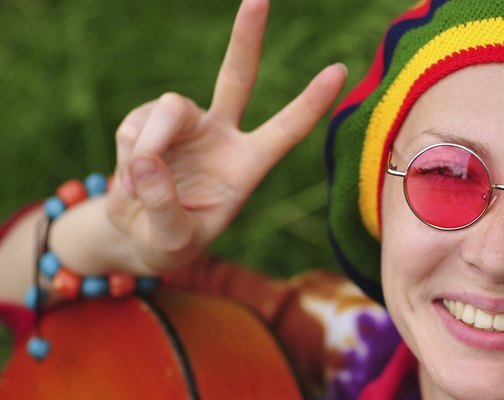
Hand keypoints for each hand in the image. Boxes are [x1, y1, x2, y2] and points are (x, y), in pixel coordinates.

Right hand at [105, 0, 346, 273]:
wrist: (137, 235)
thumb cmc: (171, 241)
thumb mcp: (174, 240)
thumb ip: (164, 206)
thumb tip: (145, 159)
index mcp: (248, 166)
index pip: (285, 130)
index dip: (310, 102)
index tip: (339, 70)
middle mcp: (222, 136)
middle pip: (236, 77)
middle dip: (246, 38)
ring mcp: (187, 125)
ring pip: (169, 108)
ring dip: (149, 142)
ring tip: (141, 181)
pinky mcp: (150, 121)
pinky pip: (135, 124)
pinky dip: (127, 150)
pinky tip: (131, 172)